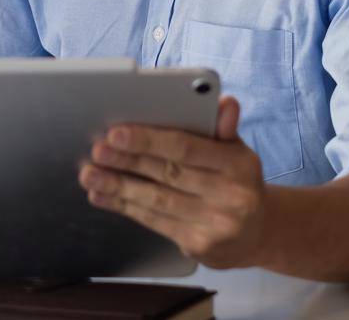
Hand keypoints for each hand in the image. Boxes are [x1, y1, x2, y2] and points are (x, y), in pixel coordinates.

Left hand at [79, 96, 268, 269]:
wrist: (259, 234)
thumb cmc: (238, 181)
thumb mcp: (237, 150)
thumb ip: (223, 127)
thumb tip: (225, 102)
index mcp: (238, 165)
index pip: (186, 148)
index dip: (148, 141)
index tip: (116, 133)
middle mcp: (231, 196)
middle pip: (167, 174)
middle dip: (126, 161)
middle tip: (97, 150)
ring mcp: (216, 225)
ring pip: (156, 201)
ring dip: (118, 186)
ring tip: (90, 174)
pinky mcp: (200, 247)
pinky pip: (155, 222)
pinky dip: (126, 207)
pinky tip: (103, 197)